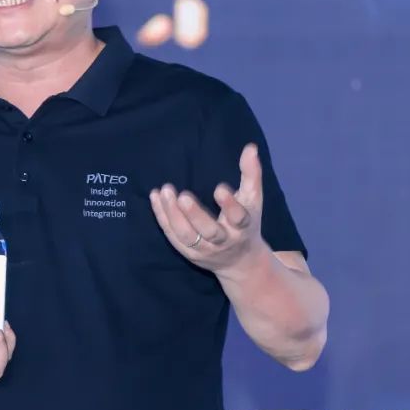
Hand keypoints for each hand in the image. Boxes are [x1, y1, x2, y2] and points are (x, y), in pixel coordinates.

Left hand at [149, 142, 266, 273]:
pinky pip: (172, 235)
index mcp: (242, 227)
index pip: (238, 218)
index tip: (219, 188)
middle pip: (209, 232)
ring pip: (187, 236)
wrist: (240, 262)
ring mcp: (204, 250)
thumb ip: (251, 174)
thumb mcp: (253, 200)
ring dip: (173, 214)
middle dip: (195, 214)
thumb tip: (250, 148)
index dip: (230, 205)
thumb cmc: (246, 223)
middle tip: (183, 195)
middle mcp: (224, 241)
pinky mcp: (188, 252)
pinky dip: (163, 217)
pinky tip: (156, 197)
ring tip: (165, 192)